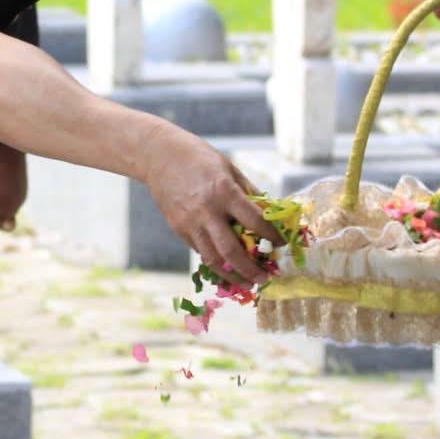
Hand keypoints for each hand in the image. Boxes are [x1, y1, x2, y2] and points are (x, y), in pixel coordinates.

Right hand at [142, 128, 277, 285]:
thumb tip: (270, 213)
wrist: (159, 156)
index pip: (254, 221)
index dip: (271, 236)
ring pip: (213, 258)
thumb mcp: (230, 169)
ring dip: (232, 275)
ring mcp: (190, 223)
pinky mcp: (178, 229)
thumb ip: (249, 193)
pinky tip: (227, 266)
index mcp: (224, 191)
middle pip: (231, 250)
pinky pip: (200, 251)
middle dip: (250, 269)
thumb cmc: (199, 158)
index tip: (280, 244)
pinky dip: (216, 261)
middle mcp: (207, 211)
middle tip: (264, 278)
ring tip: (246, 282)